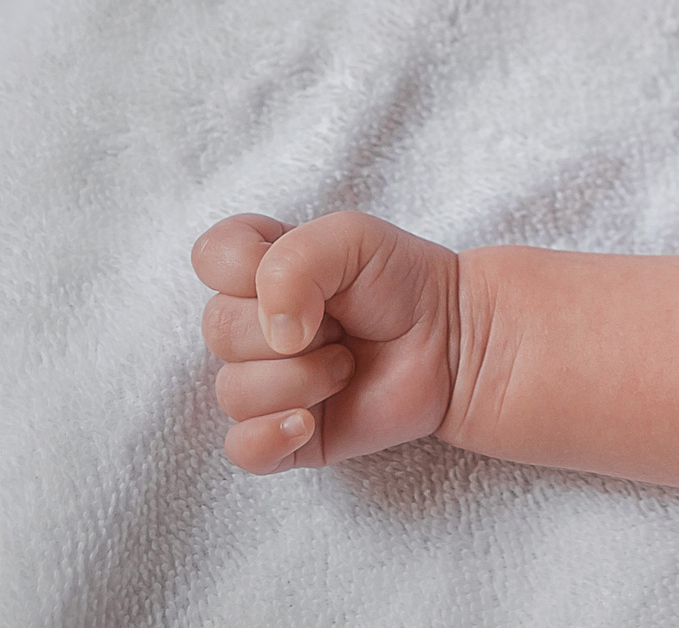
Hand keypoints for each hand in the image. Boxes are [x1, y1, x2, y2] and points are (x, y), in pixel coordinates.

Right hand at [193, 211, 461, 473]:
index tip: (304, 272)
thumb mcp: (354, 239)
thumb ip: (294, 262)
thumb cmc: (404, 283)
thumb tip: (275, 333)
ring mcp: (267, 384)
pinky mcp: (287, 435)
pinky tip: (308, 422)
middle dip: (291, 327)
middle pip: (220, 328)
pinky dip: (271, 436)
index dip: (246, 265)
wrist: (457, 338)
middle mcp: (255, 327)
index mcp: (261, 272)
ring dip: (302, 378)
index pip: (211, 257)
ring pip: (234, 390)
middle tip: (343, 324)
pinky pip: (242, 449)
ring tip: (349, 365)